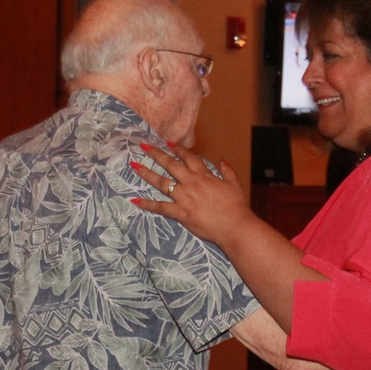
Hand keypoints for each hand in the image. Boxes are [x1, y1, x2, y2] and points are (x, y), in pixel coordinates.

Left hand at [130, 143, 252, 245]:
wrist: (234, 226)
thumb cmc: (237, 207)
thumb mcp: (235, 185)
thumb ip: (228, 172)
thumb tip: (222, 161)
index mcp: (205, 175)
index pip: (189, 158)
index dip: (178, 149)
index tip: (168, 143)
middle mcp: (191, 183)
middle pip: (170, 165)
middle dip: (156, 154)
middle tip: (143, 146)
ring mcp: (184, 197)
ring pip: (162, 182)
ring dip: (146, 173)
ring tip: (134, 165)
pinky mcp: (180, 213)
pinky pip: (160, 207)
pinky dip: (147, 204)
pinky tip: (135, 200)